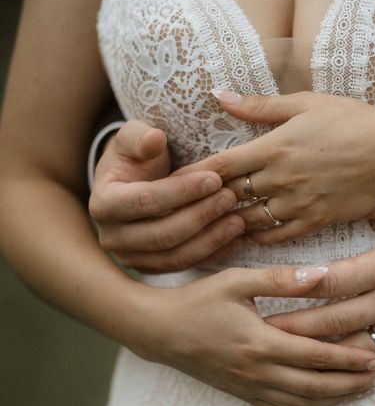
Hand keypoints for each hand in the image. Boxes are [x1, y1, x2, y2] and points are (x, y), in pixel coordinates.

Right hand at [89, 120, 245, 271]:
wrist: (132, 185)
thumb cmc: (136, 158)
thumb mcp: (133, 139)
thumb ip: (141, 137)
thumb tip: (155, 139)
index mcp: (103, 204)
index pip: (146, 201)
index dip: (182, 191)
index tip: (214, 178)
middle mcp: (113, 238)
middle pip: (162, 234)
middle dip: (201, 216)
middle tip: (230, 198)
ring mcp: (133, 258)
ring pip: (176, 256)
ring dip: (211, 239)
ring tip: (239, 220)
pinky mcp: (154, 269)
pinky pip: (187, 265)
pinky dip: (214, 254)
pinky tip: (238, 239)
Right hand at [129, 265, 374, 405]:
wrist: (160, 330)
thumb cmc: (198, 301)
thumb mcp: (237, 280)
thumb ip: (281, 278)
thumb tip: (322, 273)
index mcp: (262, 342)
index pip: (318, 355)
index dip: (350, 358)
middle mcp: (260, 371)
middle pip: (317, 384)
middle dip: (353, 382)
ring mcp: (251, 387)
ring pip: (304, 402)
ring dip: (338, 399)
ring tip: (366, 393)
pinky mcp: (243, 393)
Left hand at [176, 91, 374, 242]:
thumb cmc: (351, 121)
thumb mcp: (304, 104)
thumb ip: (257, 105)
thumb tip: (218, 94)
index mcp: (274, 147)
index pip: (220, 166)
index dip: (193, 177)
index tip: (171, 185)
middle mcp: (281, 178)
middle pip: (230, 195)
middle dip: (204, 203)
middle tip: (181, 210)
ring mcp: (299, 202)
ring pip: (249, 219)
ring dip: (227, 222)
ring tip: (206, 227)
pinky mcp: (316, 220)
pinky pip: (277, 235)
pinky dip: (256, 237)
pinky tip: (244, 237)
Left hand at [266, 197, 374, 364]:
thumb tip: (338, 193)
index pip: (332, 282)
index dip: (297, 288)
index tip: (268, 292)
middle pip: (332, 322)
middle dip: (293, 330)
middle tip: (258, 333)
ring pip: (351, 349)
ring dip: (316, 355)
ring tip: (284, 356)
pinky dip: (353, 370)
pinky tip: (328, 373)